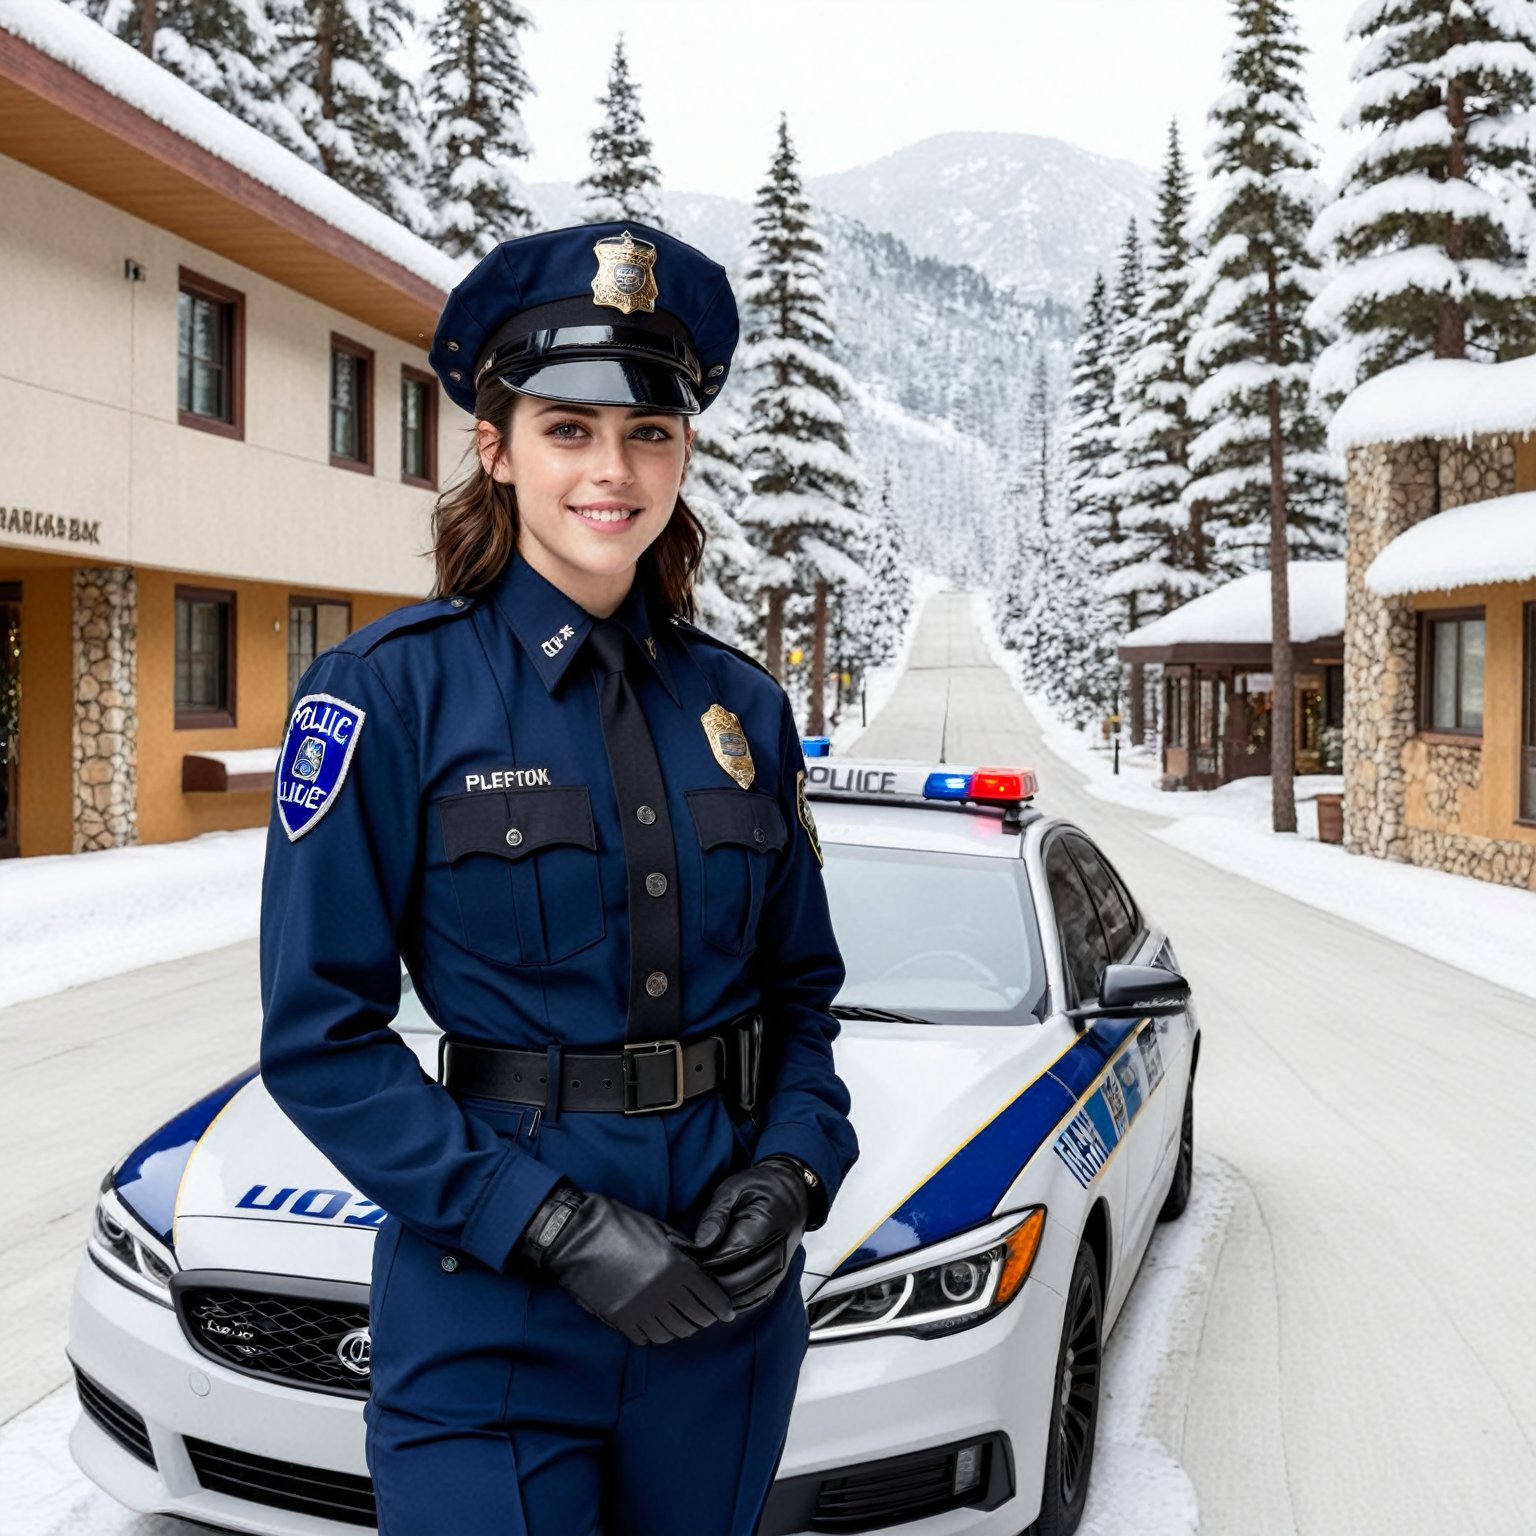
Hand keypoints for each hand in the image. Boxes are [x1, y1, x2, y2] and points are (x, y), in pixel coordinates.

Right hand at [520, 1182, 734, 1344]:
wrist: (576, 1237)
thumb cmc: (618, 1224)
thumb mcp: (659, 1228)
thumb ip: (683, 1249)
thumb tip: (700, 1265)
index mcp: (674, 1266)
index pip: (709, 1296)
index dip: (721, 1307)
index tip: (727, 1312)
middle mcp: (660, 1292)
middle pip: (694, 1318)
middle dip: (705, 1319)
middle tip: (708, 1317)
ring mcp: (639, 1309)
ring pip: (672, 1332)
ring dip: (682, 1329)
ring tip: (685, 1323)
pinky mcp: (619, 1319)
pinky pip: (646, 1338)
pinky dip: (657, 1334)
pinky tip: (659, 1325)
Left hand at [690, 1158, 810, 1312]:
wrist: (795, 1192)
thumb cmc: (762, 1186)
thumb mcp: (735, 1187)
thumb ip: (716, 1214)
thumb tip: (700, 1244)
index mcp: (760, 1232)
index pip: (722, 1262)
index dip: (697, 1264)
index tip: (679, 1258)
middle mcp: (774, 1257)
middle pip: (731, 1285)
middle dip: (705, 1282)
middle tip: (683, 1272)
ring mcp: (778, 1271)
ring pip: (742, 1297)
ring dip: (718, 1294)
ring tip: (697, 1281)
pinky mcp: (778, 1277)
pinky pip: (754, 1299)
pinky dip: (734, 1300)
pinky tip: (717, 1293)